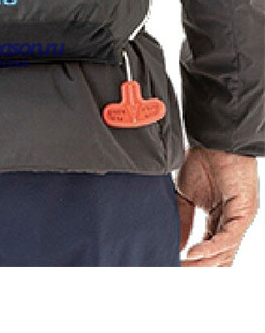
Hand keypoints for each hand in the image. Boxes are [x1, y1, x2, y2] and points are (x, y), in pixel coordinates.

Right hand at [176, 147, 258, 266]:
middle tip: (176, 273)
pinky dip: (211, 247)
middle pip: (218, 257)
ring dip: (203, 263)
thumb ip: (182, 220)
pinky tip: (194, 253)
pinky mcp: (243, 213)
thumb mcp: (185, 195)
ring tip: (183, 267)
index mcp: (218, 220)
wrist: (214, 141)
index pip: (208, 249)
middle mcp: (231, 224)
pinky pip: (227, 237)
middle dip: (198, 268)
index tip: (172, 266)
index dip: (192, 261)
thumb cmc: (202, 162)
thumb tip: (174, 243)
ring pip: (224, 252)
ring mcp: (239, 220)